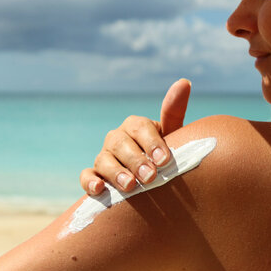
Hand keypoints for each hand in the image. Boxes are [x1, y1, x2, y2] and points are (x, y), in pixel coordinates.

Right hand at [80, 78, 191, 193]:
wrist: (157, 181)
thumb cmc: (165, 156)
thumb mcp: (173, 135)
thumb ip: (174, 112)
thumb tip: (184, 81)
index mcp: (136, 126)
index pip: (140, 127)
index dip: (152, 142)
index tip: (165, 160)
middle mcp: (117, 139)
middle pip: (120, 143)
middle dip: (135, 160)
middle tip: (150, 176)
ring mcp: (104, 157)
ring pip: (103, 160)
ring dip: (115, 172)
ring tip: (130, 185)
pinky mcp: (95, 176)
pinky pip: (86, 176)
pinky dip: (90, 181)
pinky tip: (100, 189)